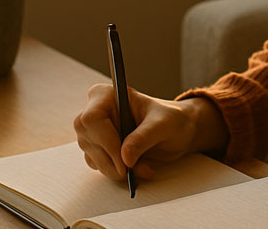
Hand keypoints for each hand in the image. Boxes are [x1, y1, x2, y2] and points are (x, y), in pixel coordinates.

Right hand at [73, 85, 226, 180]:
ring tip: (144, 167)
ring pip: (93, 157)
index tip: (124, 162)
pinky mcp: (98, 148)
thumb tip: (124, 156)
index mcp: (107, 95)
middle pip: (88, 141)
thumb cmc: (171, 119)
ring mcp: (94, 132)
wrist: (178, 131)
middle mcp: (95, 111)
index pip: (92, 119)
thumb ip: (144, 137)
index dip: (106, 142)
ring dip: (118, 169)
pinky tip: (137, 167)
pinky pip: (100, 165)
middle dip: (114, 161)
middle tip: (135, 170)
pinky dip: (118, 172)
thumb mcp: (163, 125)